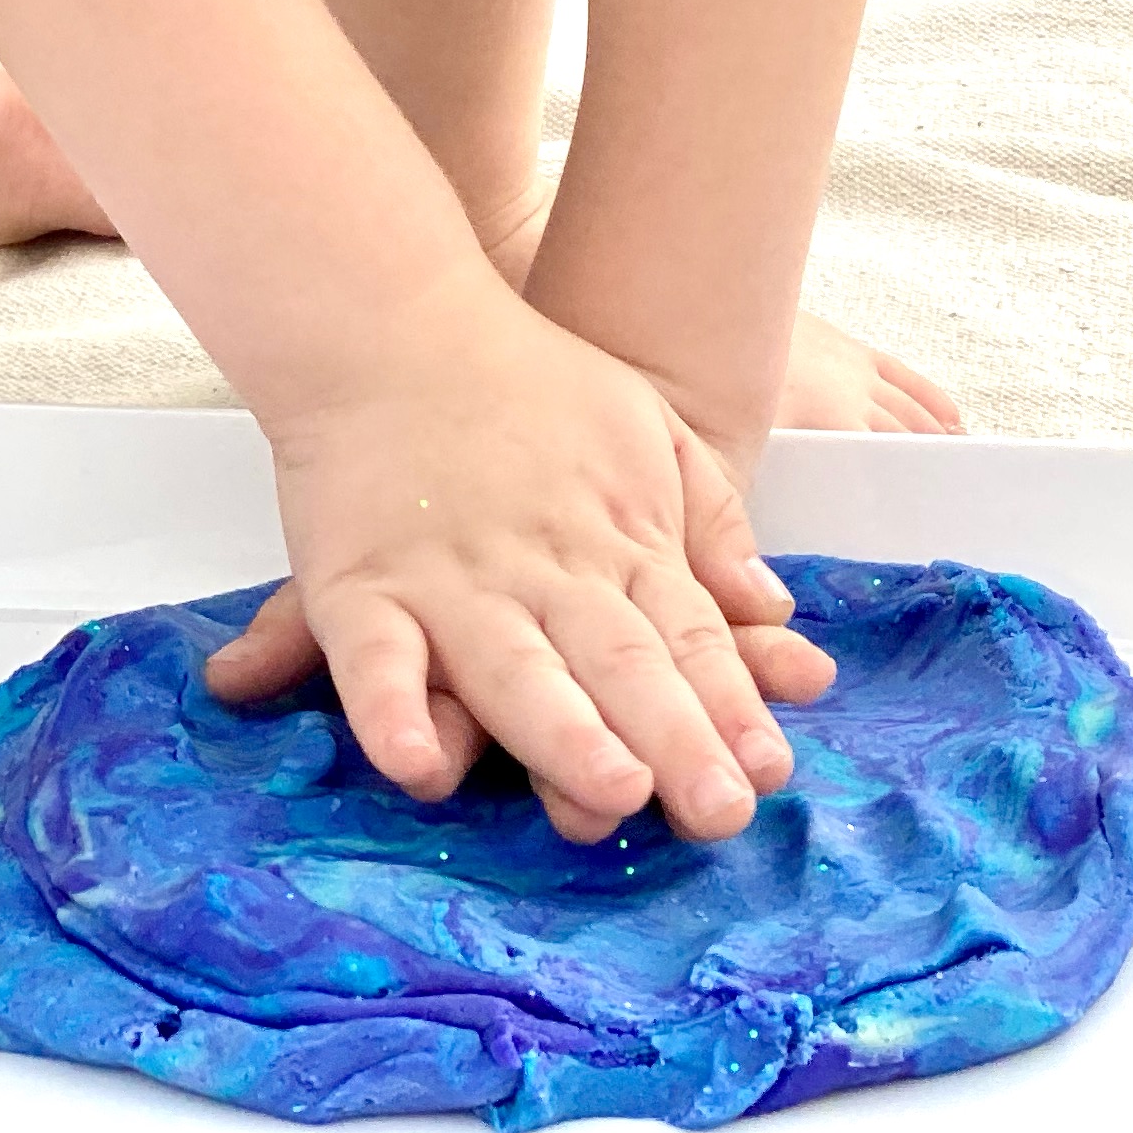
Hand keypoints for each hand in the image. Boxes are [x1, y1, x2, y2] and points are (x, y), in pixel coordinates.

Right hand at [207, 282, 835, 842]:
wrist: (395, 321)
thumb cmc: (528, 385)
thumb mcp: (650, 429)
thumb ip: (711, 520)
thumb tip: (772, 605)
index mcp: (618, 542)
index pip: (688, 635)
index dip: (730, 705)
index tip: (771, 771)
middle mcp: (545, 571)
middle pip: (620, 663)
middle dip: (674, 739)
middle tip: (720, 811)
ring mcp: (451, 582)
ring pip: (516, 671)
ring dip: (562, 734)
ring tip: (611, 793)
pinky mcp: (360, 585)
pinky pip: (376, 659)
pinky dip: (393, 712)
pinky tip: (418, 768)